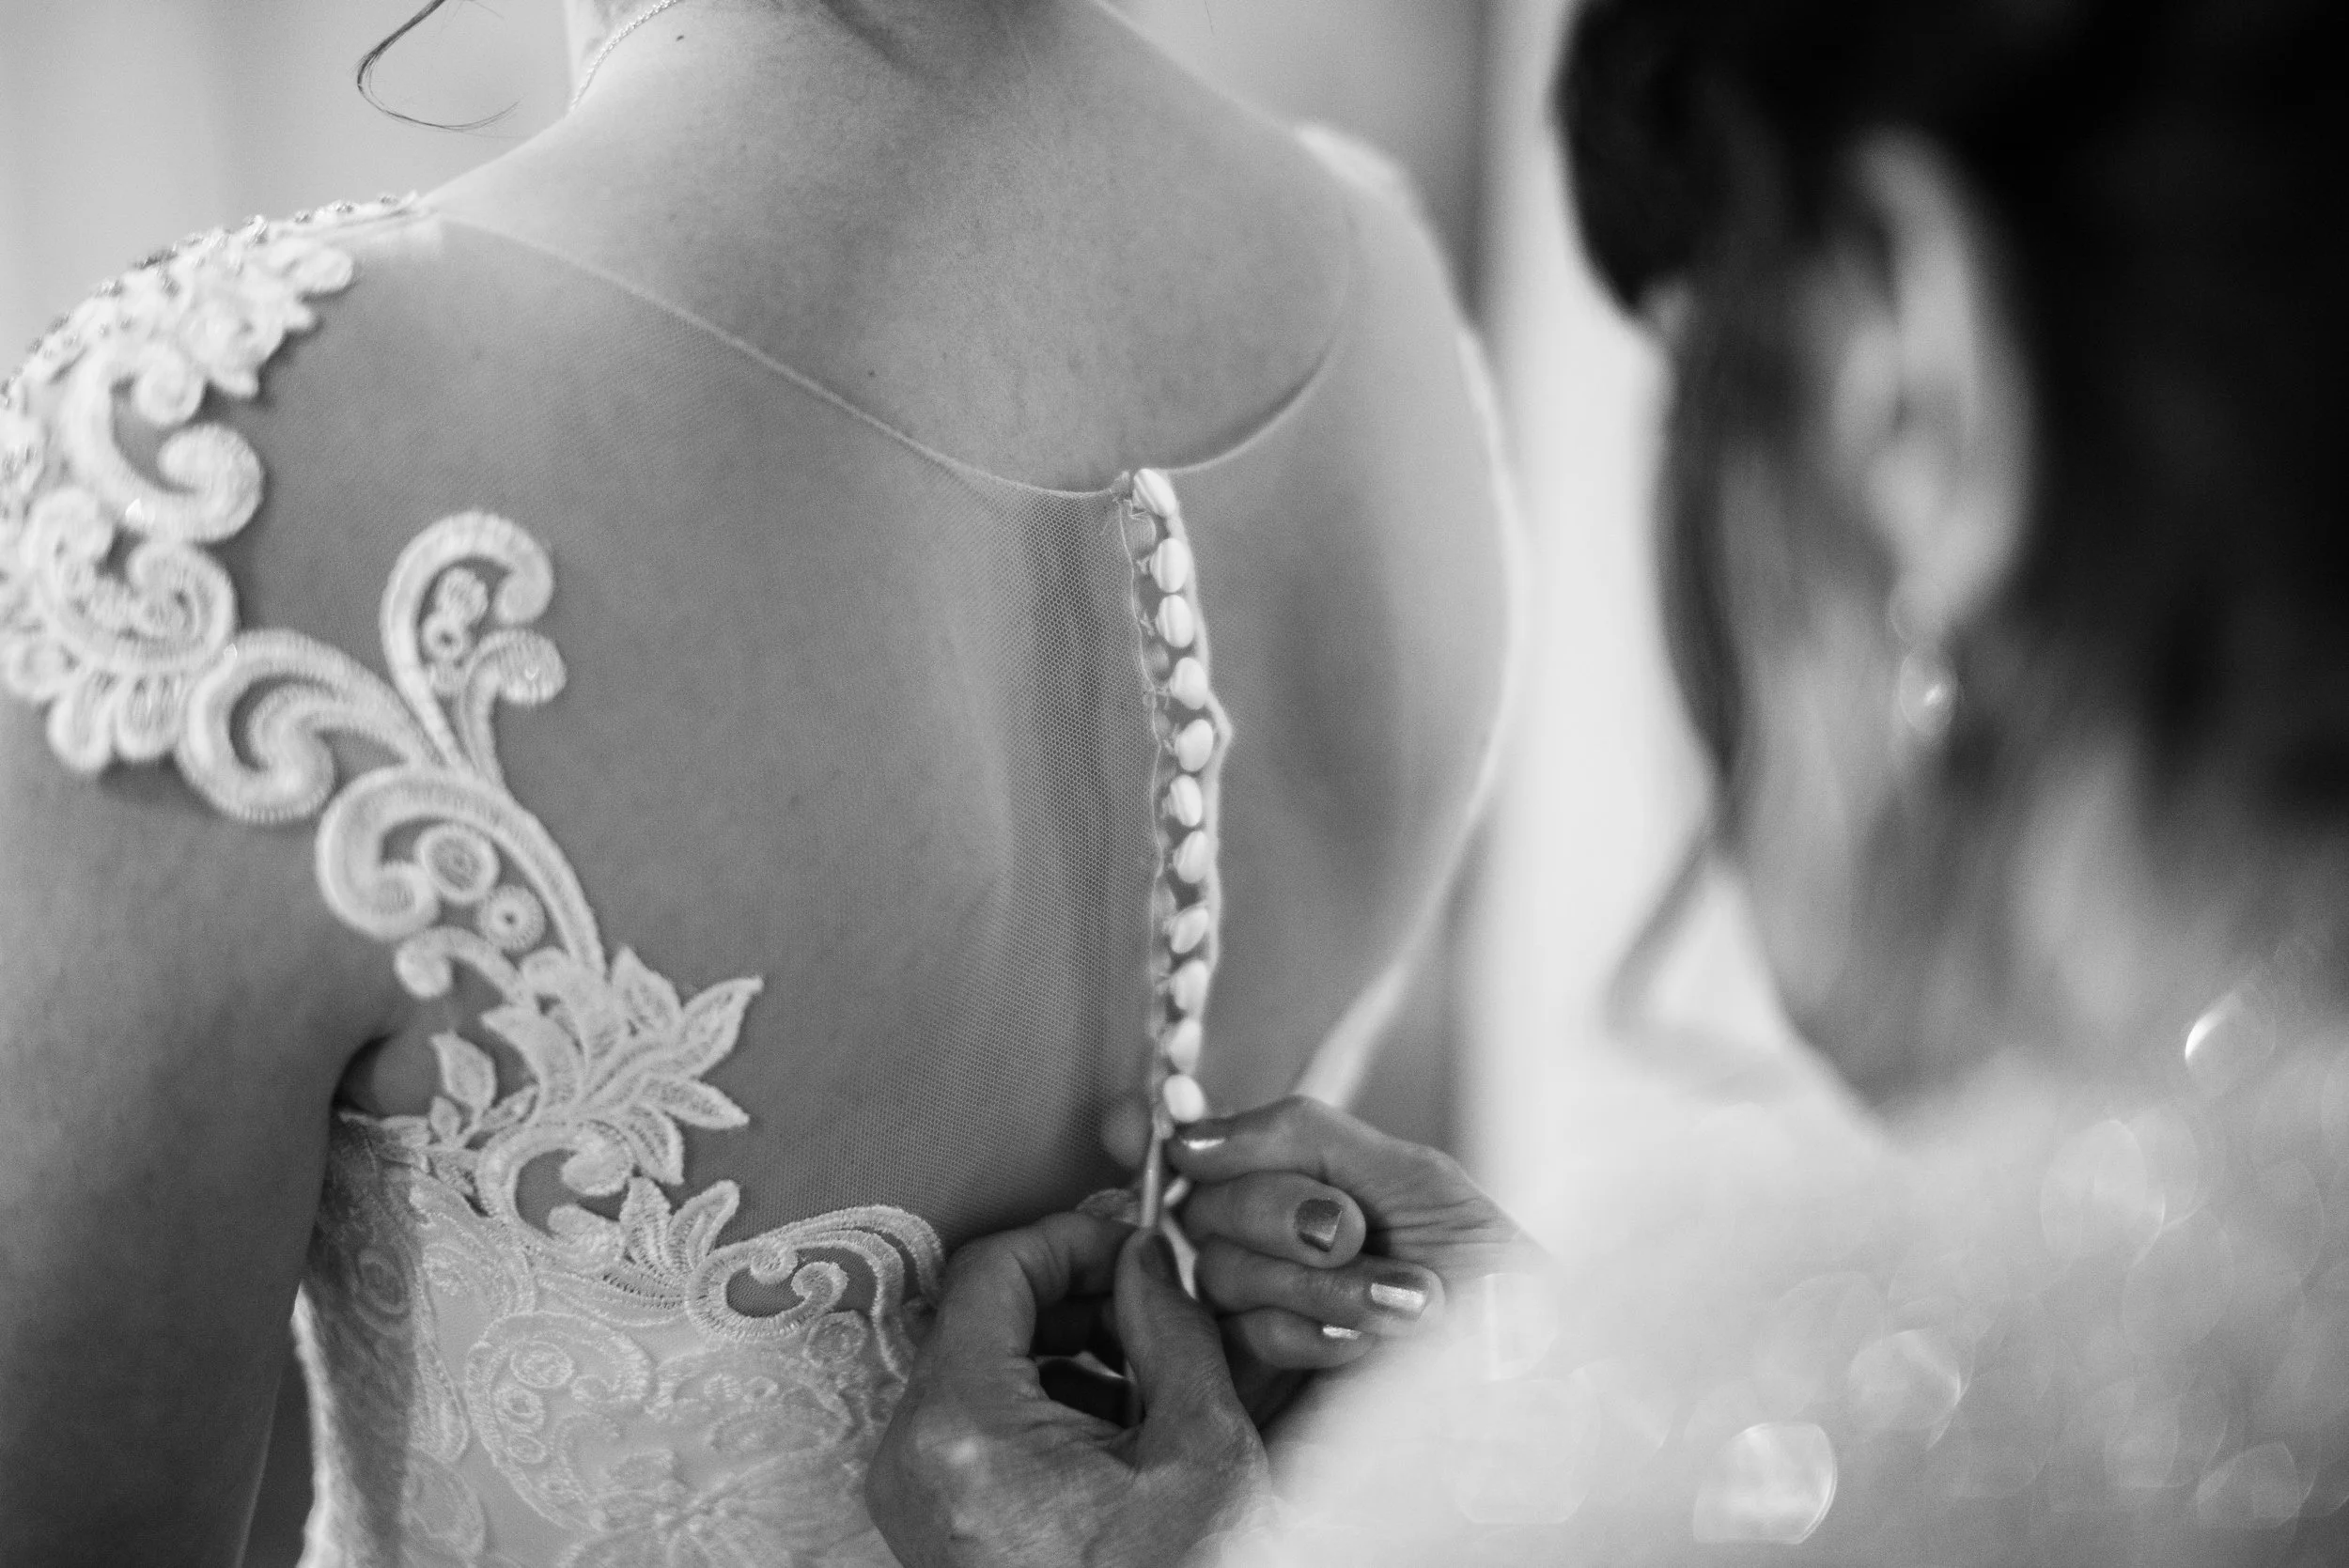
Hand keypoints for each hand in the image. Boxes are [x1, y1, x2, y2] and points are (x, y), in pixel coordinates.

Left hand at [867, 1213, 1270, 1567]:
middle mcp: (912, 1455)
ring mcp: (911, 1493)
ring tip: (1146, 1375)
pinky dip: (1039, 1401)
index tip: (1132, 1243)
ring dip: (1061, 1347)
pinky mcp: (928, 1520)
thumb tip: (1147, 1256)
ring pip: (977, 1365)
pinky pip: (973, 1421)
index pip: (991, 1269)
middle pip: (978, 1315)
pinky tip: (1114, 1429)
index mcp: (965, 1428)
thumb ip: (1172, 1329)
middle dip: (1072, 1296)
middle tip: (1150, 1303)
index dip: (1069, 1237)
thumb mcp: (1201, 1449)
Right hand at [1166, 1096, 1540, 1372]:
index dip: (1183, 1139)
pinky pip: (1234, 1339)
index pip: (1207, 1148)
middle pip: (1204, 1204)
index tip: (1160, 1133)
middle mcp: (1268, 1252)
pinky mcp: (1256, 1393)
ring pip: (1220, 1270)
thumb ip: (1304, 1134)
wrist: (1536, 1386)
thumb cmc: (1495, 1285)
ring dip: (1319, 1282)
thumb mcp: (1413, 1178)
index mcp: (1303, 1187)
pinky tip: (1363, 1349)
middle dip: (1285, 1212)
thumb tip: (1189, 1131)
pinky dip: (1307, 1334)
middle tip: (1355, 1232)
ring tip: (1402, 1300)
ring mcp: (1256, 1323)